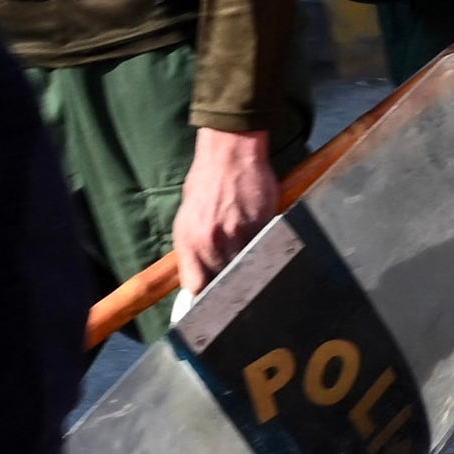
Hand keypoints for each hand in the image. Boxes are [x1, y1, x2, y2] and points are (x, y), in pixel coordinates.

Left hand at [173, 125, 280, 297]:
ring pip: (248, 269)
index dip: (206, 298)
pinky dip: (267, 251)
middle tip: (237, 282)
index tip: (213, 301)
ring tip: (253, 263)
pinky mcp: (262, 225)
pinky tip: (265, 244)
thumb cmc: (206, 183)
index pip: (197, 287)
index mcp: (189, 241)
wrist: (229, 152)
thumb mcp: (187, 219)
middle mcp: (211, 241)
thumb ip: (192, 251)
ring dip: (251, 269)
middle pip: (225, 282)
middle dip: (231, 285)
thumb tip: (199, 280)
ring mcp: (238, 234)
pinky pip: (266, 249)